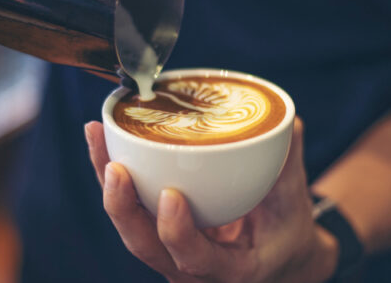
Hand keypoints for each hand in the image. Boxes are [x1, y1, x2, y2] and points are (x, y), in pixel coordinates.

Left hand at [84, 118, 338, 282]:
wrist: (274, 256)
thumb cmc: (285, 232)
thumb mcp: (293, 205)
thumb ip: (289, 166)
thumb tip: (286, 122)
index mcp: (230, 271)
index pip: (196, 261)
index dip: (179, 234)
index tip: (171, 196)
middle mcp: (190, 270)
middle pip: (145, 248)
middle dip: (124, 208)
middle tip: (116, 166)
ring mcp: (168, 253)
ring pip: (128, 227)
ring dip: (108, 184)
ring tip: (97, 135)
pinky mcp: (155, 233)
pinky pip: (128, 210)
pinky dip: (112, 176)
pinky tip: (100, 137)